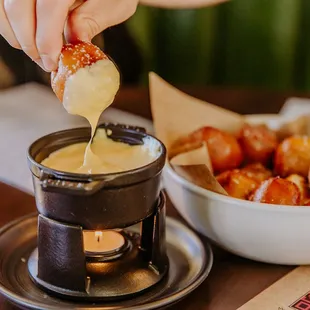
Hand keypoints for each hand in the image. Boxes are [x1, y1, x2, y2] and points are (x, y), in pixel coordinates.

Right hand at [0, 0, 137, 71]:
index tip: (52, 64)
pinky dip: (8, 22)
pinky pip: (2, 4)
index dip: (46, 41)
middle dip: (28, 42)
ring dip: (14, 33)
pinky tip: (26, 36)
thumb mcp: (112, 5)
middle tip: (45, 63)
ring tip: (36, 52)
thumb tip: (73, 43)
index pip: (48, 8)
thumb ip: (90, 21)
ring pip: (3, 6)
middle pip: (17, 7)